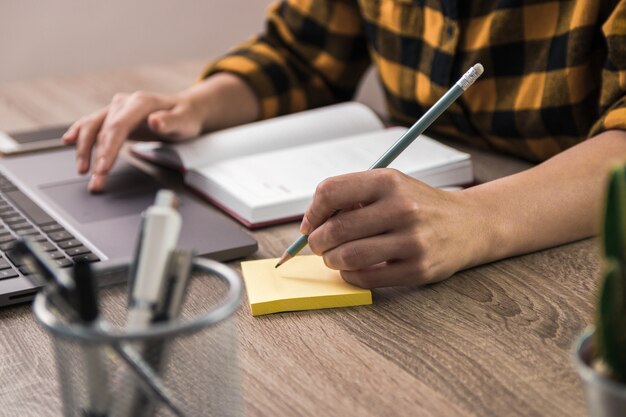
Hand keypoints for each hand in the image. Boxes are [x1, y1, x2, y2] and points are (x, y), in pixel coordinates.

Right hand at [63, 91, 204, 191]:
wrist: (186, 109)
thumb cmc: (186, 117)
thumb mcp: (185, 121)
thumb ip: (171, 122)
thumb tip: (155, 121)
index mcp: (141, 102)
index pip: (118, 126)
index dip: (108, 148)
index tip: (103, 167)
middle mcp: (125, 103)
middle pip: (103, 130)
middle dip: (96, 157)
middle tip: (96, 180)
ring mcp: (117, 109)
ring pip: (93, 127)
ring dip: (84, 150)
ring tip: (82, 171)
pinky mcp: (114, 117)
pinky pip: (92, 124)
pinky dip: (79, 132)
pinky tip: (68, 141)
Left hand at [301, 169, 484, 287]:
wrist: (469, 225)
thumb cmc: (419, 205)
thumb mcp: (391, 186)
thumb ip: (354, 197)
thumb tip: (313, 222)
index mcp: (389, 181)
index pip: (330, 191)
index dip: (312, 212)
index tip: (310, 224)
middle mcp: (402, 208)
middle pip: (335, 229)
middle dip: (318, 242)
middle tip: (319, 246)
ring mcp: (412, 240)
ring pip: (348, 256)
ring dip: (331, 261)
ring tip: (334, 258)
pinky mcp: (418, 269)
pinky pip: (367, 278)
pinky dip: (350, 276)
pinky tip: (353, 269)